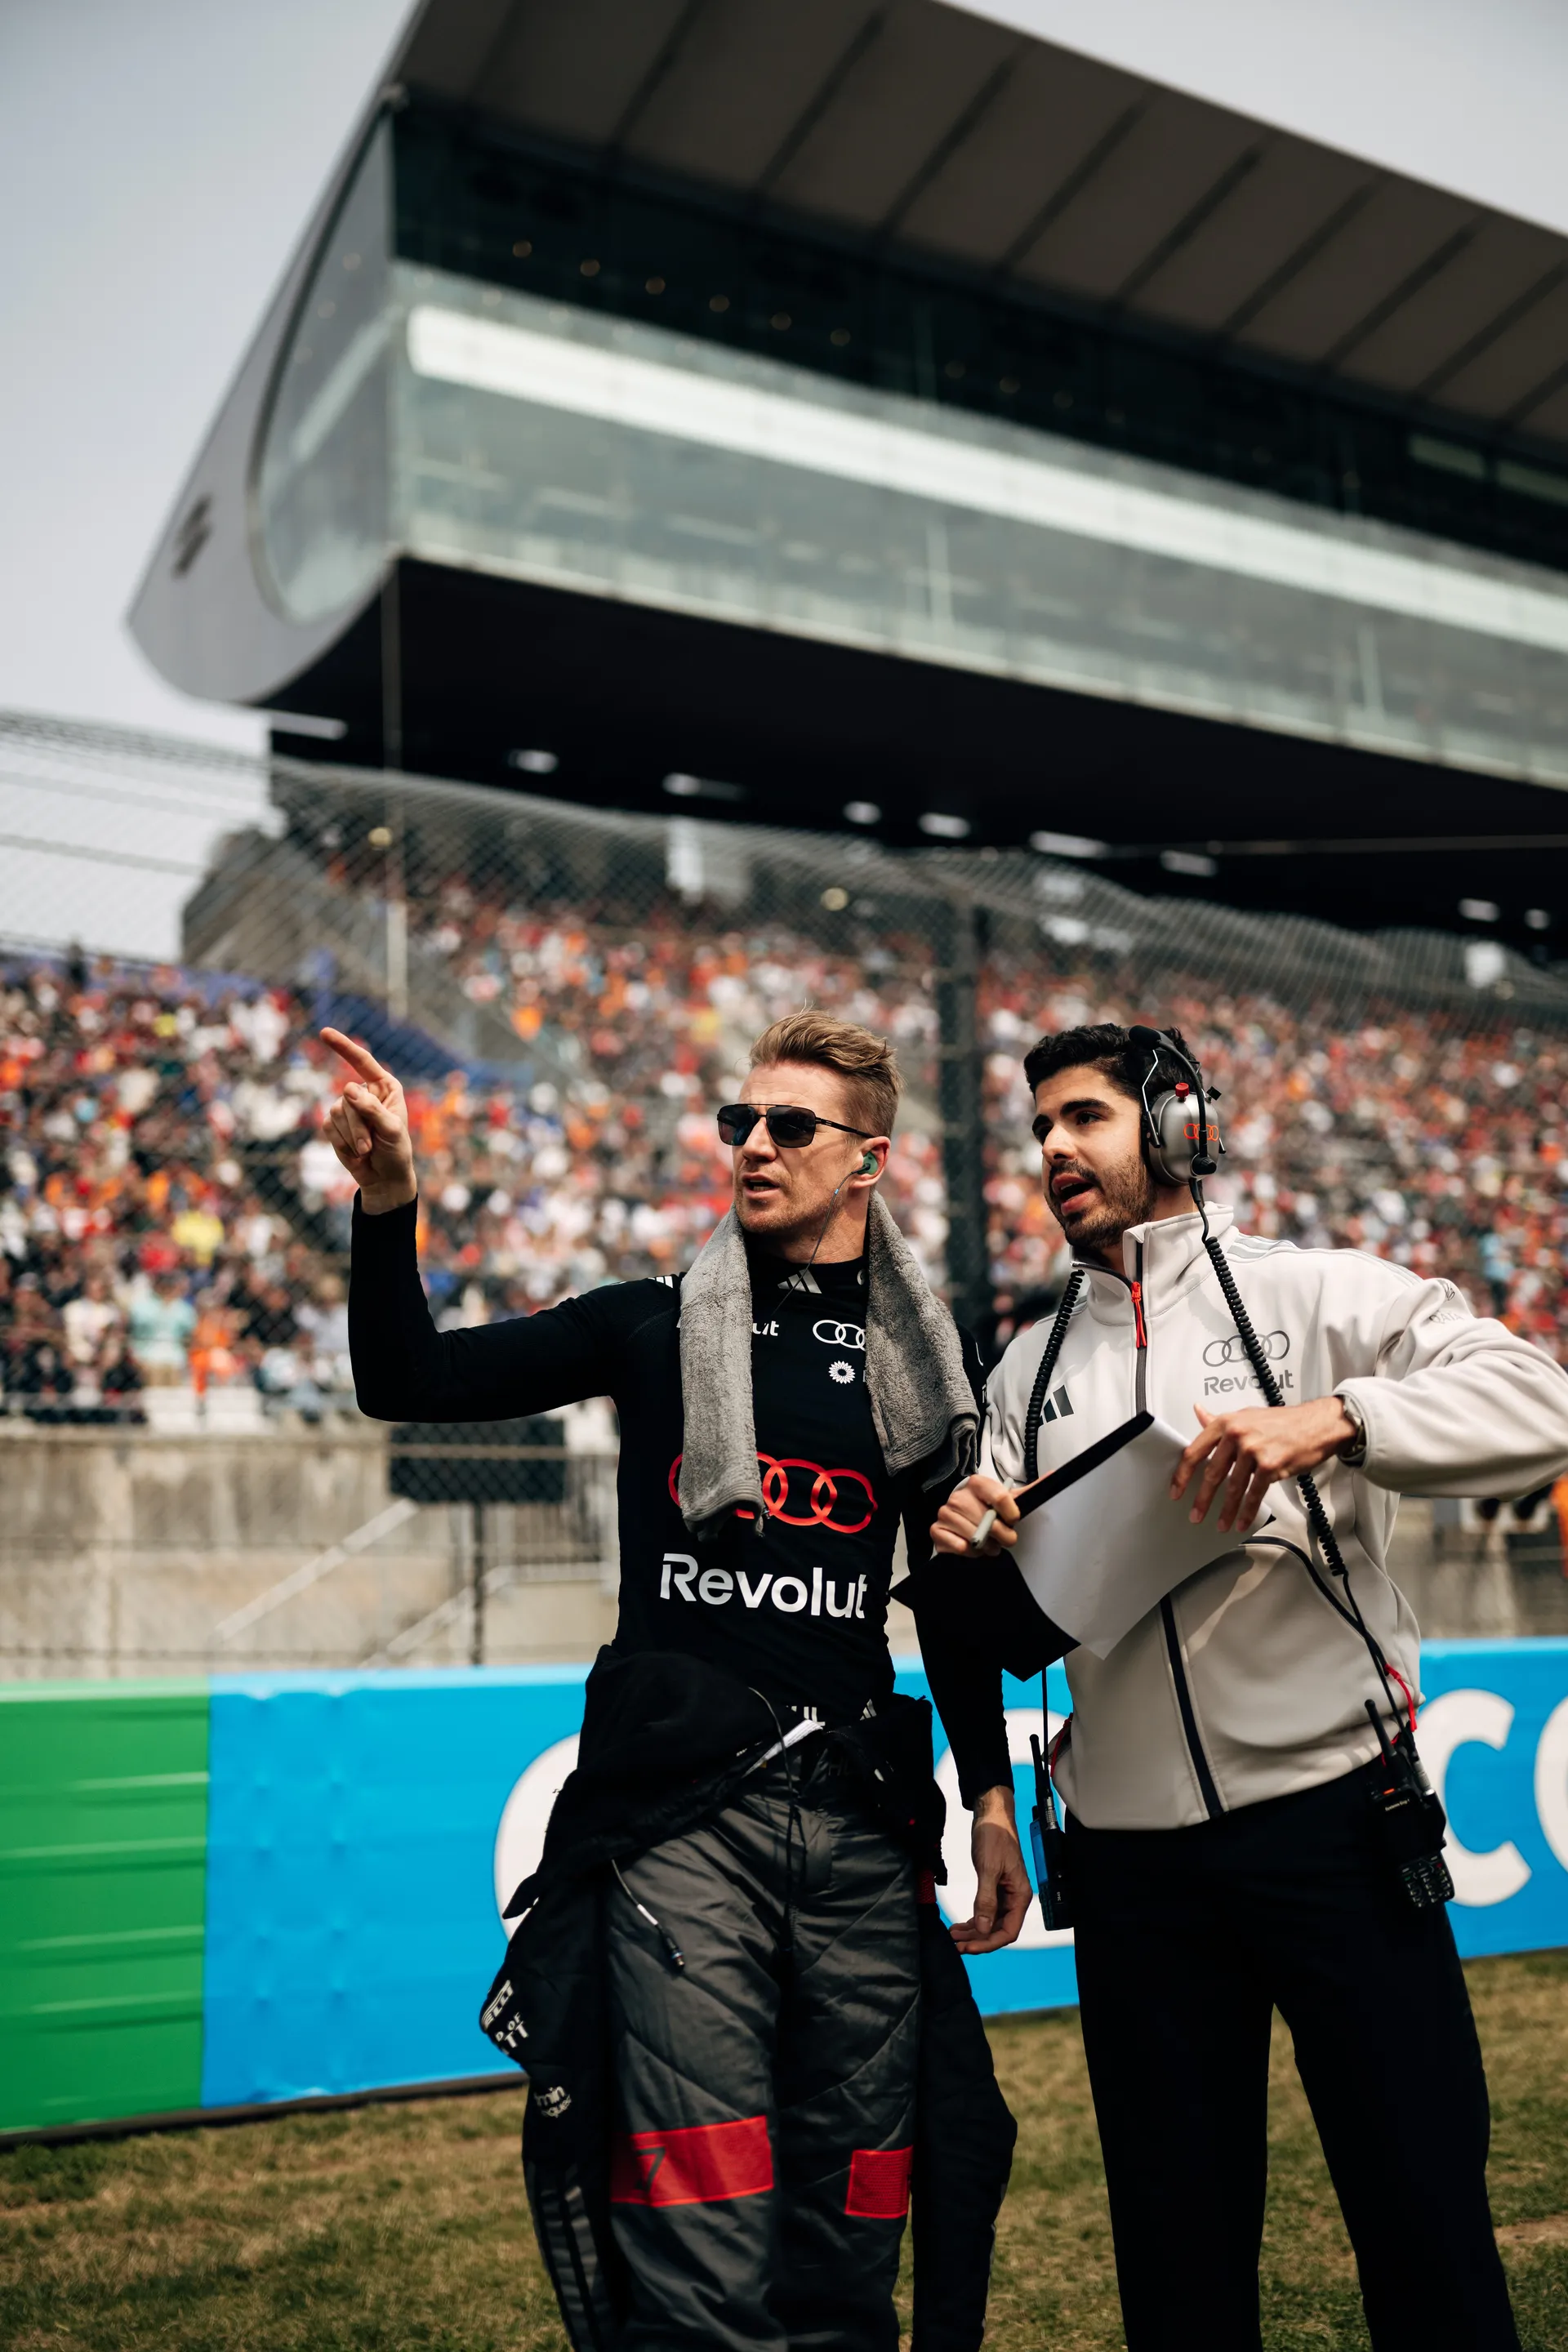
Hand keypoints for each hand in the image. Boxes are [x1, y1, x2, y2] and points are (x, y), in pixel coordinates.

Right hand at [319, 1028, 416, 1213]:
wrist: (384, 1178)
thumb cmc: (396, 1151)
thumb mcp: (391, 1130)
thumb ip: (372, 1109)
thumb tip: (348, 1088)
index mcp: (384, 1087)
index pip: (362, 1061)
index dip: (343, 1047)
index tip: (324, 1033)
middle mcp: (364, 1093)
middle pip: (347, 1096)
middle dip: (357, 1125)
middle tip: (370, 1146)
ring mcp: (347, 1108)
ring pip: (335, 1112)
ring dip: (351, 1137)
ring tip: (366, 1150)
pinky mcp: (334, 1125)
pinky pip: (328, 1127)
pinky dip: (341, 1143)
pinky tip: (355, 1153)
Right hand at [931, 1474, 1021, 1557]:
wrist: (963, 1521)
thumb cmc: (988, 1511)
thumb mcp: (1008, 1500)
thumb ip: (1029, 1492)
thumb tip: (1053, 1476)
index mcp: (977, 1484)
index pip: (999, 1496)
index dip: (1011, 1513)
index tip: (1014, 1520)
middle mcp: (958, 1496)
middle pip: (988, 1520)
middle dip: (1001, 1535)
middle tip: (1004, 1539)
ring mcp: (945, 1513)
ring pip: (973, 1535)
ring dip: (986, 1545)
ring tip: (989, 1543)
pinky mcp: (937, 1530)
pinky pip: (958, 1546)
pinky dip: (970, 1552)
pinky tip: (973, 1548)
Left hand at [950, 1786, 1031, 1953]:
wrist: (991, 1815)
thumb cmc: (994, 1837)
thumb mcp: (989, 1869)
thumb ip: (986, 1900)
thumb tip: (983, 1928)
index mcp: (1019, 1896)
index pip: (1008, 1931)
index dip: (988, 1942)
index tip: (968, 1947)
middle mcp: (1014, 1898)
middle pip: (998, 1930)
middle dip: (978, 1940)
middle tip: (956, 1945)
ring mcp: (1004, 1894)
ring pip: (990, 1923)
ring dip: (973, 1932)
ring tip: (953, 1937)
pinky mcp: (993, 1888)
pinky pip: (985, 1912)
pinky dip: (973, 1921)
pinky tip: (959, 1925)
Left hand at [1170, 1397, 1358, 1534]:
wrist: (1317, 1424)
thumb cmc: (1283, 1421)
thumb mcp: (1246, 1415)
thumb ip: (1220, 1420)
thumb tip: (1199, 1413)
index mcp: (1227, 1422)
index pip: (1195, 1451)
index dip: (1183, 1474)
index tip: (1177, 1490)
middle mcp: (1238, 1434)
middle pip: (1212, 1473)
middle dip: (1202, 1498)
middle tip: (1195, 1514)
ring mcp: (1254, 1450)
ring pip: (1233, 1487)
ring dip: (1225, 1510)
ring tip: (1219, 1523)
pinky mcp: (1270, 1465)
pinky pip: (1254, 1494)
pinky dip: (1247, 1511)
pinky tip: (1241, 1522)